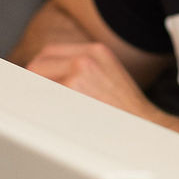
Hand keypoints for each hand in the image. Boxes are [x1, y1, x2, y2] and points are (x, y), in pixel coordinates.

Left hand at [26, 41, 167, 123]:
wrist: (145, 128)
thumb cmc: (126, 111)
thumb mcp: (107, 76)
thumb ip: (79, 70)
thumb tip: (43, 79)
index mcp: (96, 51)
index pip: (49, 53)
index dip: (40, 71)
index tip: (36, 86)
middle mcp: (86, 57)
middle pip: (37, 64)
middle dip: (33, 84)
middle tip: (39, 104)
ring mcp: (78, 72)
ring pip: (34, 82)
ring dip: (37, 99)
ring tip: (51, 116)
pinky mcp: (71, 89)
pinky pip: (40, 100)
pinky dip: (41, 111)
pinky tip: (55, 122)